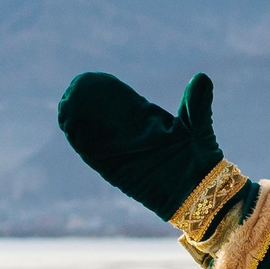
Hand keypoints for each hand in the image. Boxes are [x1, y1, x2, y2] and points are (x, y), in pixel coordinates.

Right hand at [56, 71, 228, 220]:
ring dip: (79, 120)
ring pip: (94, 134)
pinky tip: (69, 126)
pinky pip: (93, 154)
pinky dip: (80, 141)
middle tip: (75, 88)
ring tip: (66, 103)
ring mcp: (123, 153)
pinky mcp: (116, 170)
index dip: (107, 92)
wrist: (201, 191)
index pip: (123, 103)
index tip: (92, 79)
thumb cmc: (202, 160)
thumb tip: (202, 77)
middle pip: (104, 117)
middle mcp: (132, 137)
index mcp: (149, 122)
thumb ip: (197, 104)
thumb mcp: (199, 126)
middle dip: (88, 104)